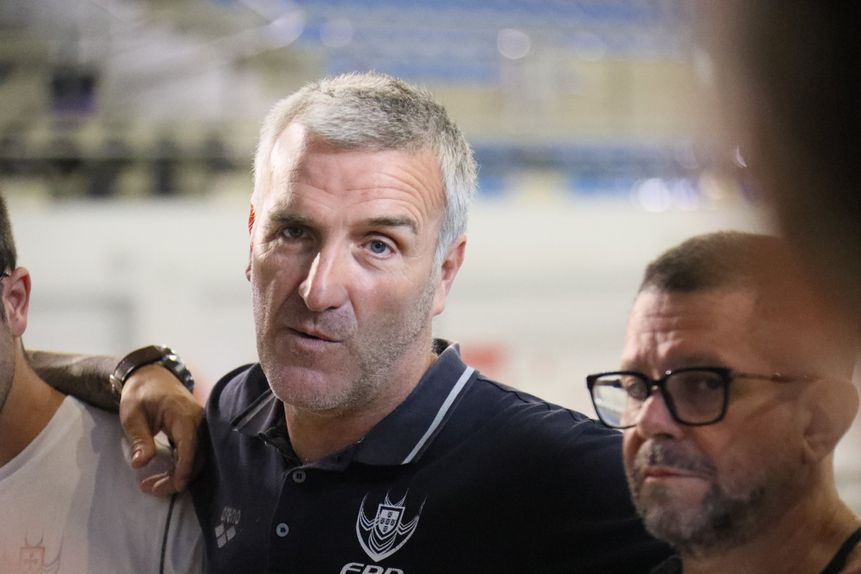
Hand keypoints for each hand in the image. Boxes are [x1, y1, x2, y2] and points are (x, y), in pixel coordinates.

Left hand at [119, 364, 203, 494]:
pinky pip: (194, 451)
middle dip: (178, 477)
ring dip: (179, 474)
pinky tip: (164, 474)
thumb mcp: (132, 415)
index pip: (190, 445)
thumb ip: (139, 439)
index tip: (177, 486)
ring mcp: (199, 425)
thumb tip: (141, 463)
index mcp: (184, 414)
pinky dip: (180, 466)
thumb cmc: (140, 393)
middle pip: (197, 455)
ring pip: (197, 456)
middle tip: (151, 489)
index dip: (184, 468)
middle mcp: (198, 420)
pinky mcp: (195, 430)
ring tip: (153, 485)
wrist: (151, 376)